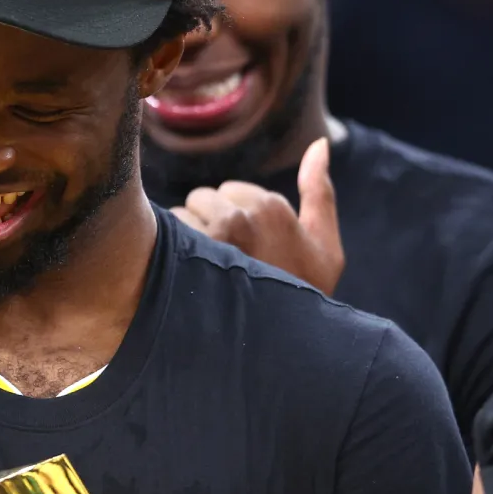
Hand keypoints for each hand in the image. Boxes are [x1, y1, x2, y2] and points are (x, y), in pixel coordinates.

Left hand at [172, 139, 343, 289]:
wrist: (282, 349)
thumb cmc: (303, 298)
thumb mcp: (325, 249)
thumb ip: (320, 193)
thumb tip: (319, 143)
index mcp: (274, 207)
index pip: (233, 192)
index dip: (239, 220)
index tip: (249, 251)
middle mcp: (242, 216)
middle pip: (204, 199)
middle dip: (211, 224)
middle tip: (226, 265)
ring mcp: (211, 237)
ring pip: (183, 215)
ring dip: (189, 239)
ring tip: (206, 274)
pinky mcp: (186, 257)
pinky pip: (167, 234)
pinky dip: (171, 253)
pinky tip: (188, 280)